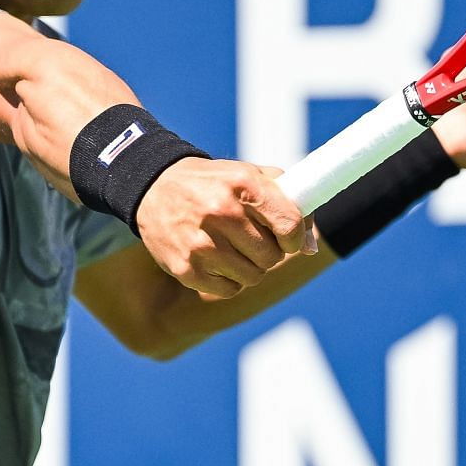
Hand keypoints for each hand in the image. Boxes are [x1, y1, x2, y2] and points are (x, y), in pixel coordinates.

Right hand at [134, 159, 314, 299]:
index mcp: (243, 184)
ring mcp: (201, 243)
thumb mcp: (250, 175)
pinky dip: (228, 280)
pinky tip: (214, 259)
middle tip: (252, 240)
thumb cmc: (213, 184)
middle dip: (268, 252)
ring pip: (253, 276)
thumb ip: (288, 202)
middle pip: (271, 257)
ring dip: (249, 267)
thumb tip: (311, 247)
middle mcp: (221, 212)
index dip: (294, 237)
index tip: (287, 238)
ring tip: (231, 248)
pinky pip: (230, 290)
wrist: (154, 187)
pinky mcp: (186, 268)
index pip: (290, 224)